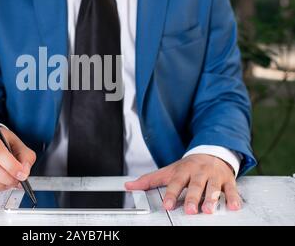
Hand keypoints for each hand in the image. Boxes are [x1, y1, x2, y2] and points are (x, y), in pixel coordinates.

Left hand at [125, 154, 240, 214]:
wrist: (211, 152)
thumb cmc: (188, 166)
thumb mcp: (168, 171)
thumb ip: (149, 180)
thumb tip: (128, 186)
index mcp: (183, 171)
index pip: (175, 183)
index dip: (171, 194)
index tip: (167, 204)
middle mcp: (198, 172)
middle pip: (195, 186)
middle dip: (192, 198)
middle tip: (190, 210)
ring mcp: (213, 176)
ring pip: (213, 187)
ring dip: (212, 199)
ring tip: (209, 210)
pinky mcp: (227, 180)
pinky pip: (231, 189)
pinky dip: (233, 198)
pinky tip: (233, 206)